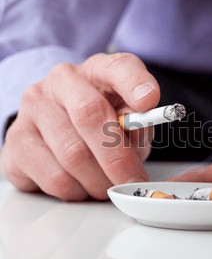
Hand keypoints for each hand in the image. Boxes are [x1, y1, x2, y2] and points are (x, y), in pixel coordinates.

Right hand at [0, 53, 159, 199]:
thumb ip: (139, 122)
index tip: (148, 101)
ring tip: (107, 186)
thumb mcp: (131, 118)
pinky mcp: (17, 140)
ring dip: (98, 181)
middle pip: (89, 116)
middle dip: (118, 157)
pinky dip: (75, 190)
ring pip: (72, 154)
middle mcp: (63, 81)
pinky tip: (81, 186)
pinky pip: (52, 176)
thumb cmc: (106, 123)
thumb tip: (138, 130)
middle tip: (133, 181)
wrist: (62, 127)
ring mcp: (34, 108)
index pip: (119, 68)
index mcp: (99, 70)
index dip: (135, 84)